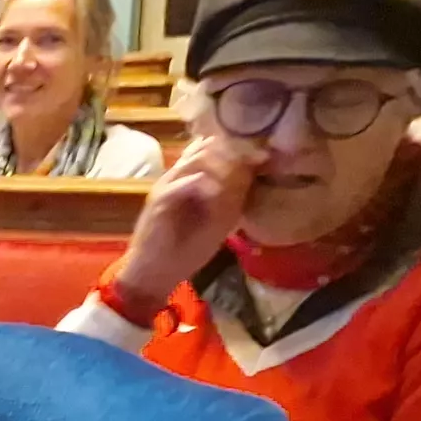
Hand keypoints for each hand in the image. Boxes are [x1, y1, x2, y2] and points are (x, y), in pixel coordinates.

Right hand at [111, 133, 267, 316]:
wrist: (156, 273)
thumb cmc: (187, 248)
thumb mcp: (221, 219)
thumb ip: (235, 195)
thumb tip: (255, 171)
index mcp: (193, 177)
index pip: (216, 148)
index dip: (240, 148)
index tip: (265, 155)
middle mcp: (179, 176)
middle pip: (208, 147)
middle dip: (235, 153)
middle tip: (255, 162)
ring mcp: (168, 186)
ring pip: (197, 159)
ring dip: (221, 166)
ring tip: (238, 179)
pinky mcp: (159, 201)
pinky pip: (183, 183)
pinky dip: (203, 184)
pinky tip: (218, 194)